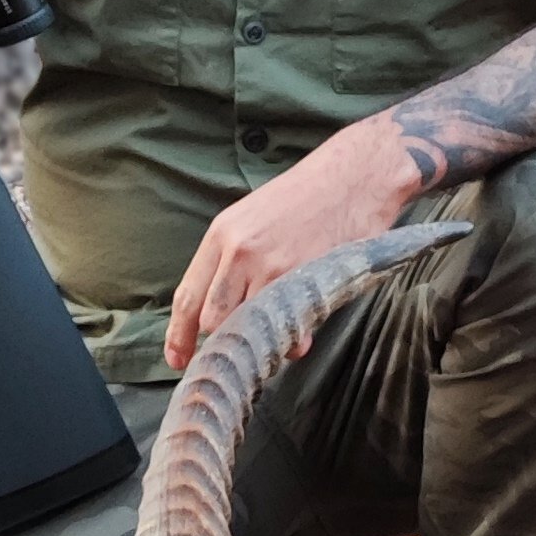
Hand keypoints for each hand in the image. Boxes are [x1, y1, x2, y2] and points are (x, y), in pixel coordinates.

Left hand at [163, 114, 421, 370]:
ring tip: (276, 340)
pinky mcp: (303, 277)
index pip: (187, 296)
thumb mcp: (254, 217)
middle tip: (238, 353)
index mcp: (221, 234)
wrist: (357, 175)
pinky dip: (293, 341)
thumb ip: (234, 261)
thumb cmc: (309, 197)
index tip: (177, 360)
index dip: (179, 335)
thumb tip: (221, 308)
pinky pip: (287, 328)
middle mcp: (238, 251)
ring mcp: (270, 265)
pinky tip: (302, 334)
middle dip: (223, 342)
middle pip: (211, 319)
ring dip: (259, 343)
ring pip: (246, 327)